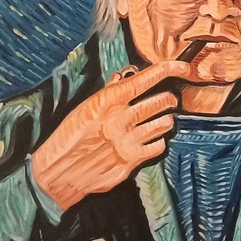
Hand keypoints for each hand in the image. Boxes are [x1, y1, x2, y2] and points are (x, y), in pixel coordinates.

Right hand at [32, 60, 190, 210]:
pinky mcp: (132, 161)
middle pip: (164, 101)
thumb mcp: (84, 108)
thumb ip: (109, 92)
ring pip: (166, 123)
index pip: (146, 78)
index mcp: (108, 100)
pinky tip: (148, 141)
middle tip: (167, 101)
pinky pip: (159, 146)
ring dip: (165, 120)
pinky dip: (158, 142)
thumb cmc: (69, 137)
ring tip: (158, 121)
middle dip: (170, 99)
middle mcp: (121, 118)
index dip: (170, 69)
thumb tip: (125, 77)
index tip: (184, 67)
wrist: (57, 173)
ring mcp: (128, 141)